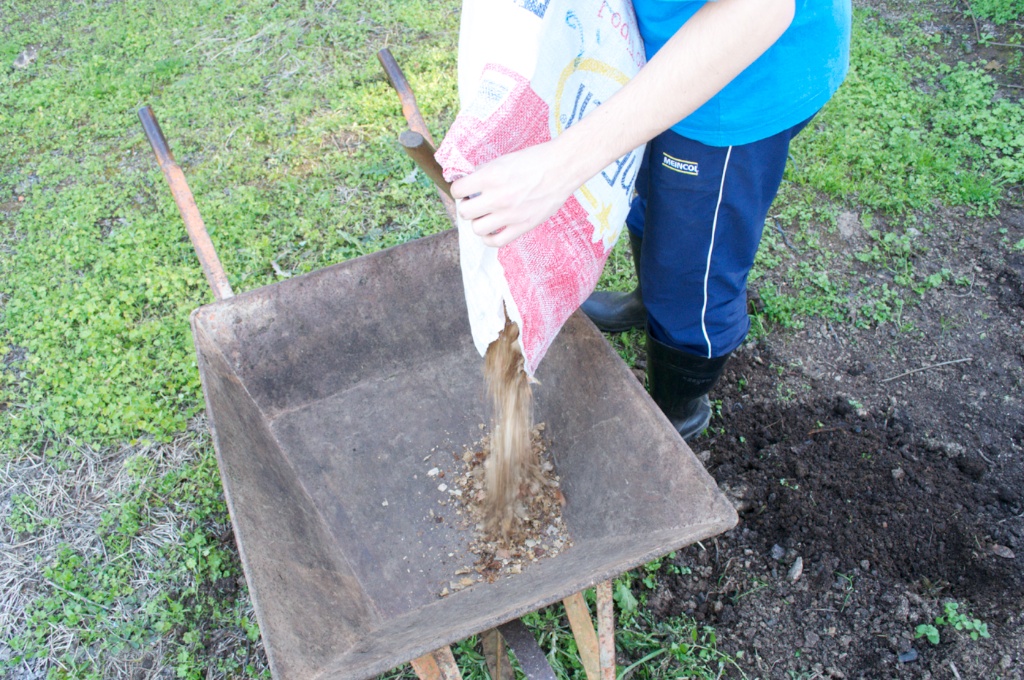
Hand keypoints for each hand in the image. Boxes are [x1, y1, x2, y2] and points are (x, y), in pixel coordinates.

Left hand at [450, 140, 579, 247]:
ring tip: (485, 216)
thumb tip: (469, 184)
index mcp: (490, 177)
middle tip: (475, 203)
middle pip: (465, 212)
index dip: (459, 191)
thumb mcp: (503, 160)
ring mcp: (510, 214)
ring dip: (478, 222)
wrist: (561, 168)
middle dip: (467, 207)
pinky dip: (490, 238)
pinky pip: (496, 242)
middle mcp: (497, 197)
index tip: (464, 191)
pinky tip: (493, 230)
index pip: (457, 190)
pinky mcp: (522, 226)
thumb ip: (484, 173)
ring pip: (477, 229)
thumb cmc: (534, 161)